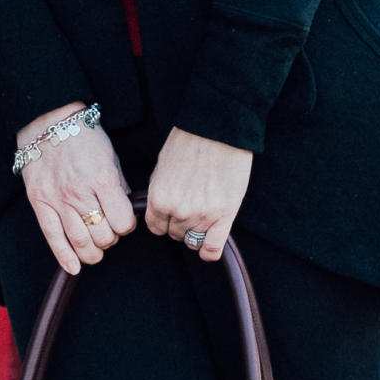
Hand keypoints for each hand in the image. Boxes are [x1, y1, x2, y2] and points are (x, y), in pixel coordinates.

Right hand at [18, 104, 136, 276]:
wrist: (49, 123)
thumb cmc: (84, 138)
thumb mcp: (110, 158)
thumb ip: (117, 188)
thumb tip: (124, 213)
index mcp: (102, 180)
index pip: (123, 222)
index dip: (126, 226)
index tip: (123, 221)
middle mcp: (80, 193)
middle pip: (103, 236)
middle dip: (110, 238)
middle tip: (108, 230)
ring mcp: (58, 200)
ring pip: (81, 242)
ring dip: (93, 252)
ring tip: (96, 251)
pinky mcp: (40, 204)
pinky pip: (53, 238)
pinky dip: (65, 257)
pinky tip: (75, 267)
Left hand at [145, 128, 252, 262]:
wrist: (218, 128)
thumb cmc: (190, 140)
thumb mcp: (162, 166)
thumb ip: (159, 191)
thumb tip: (158, 208)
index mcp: (159, 198)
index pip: (155, 227)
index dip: (164, 221)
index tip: (172, 214)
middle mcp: (178, 210)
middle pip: (174, 234)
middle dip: (180, 223)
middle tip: (192, 206)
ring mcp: (202, 215)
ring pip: (192, 240)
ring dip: (196, 230)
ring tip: (204, 213)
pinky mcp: (224, 215)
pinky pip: (212, 248)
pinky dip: (209, 251)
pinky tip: (209, 247)